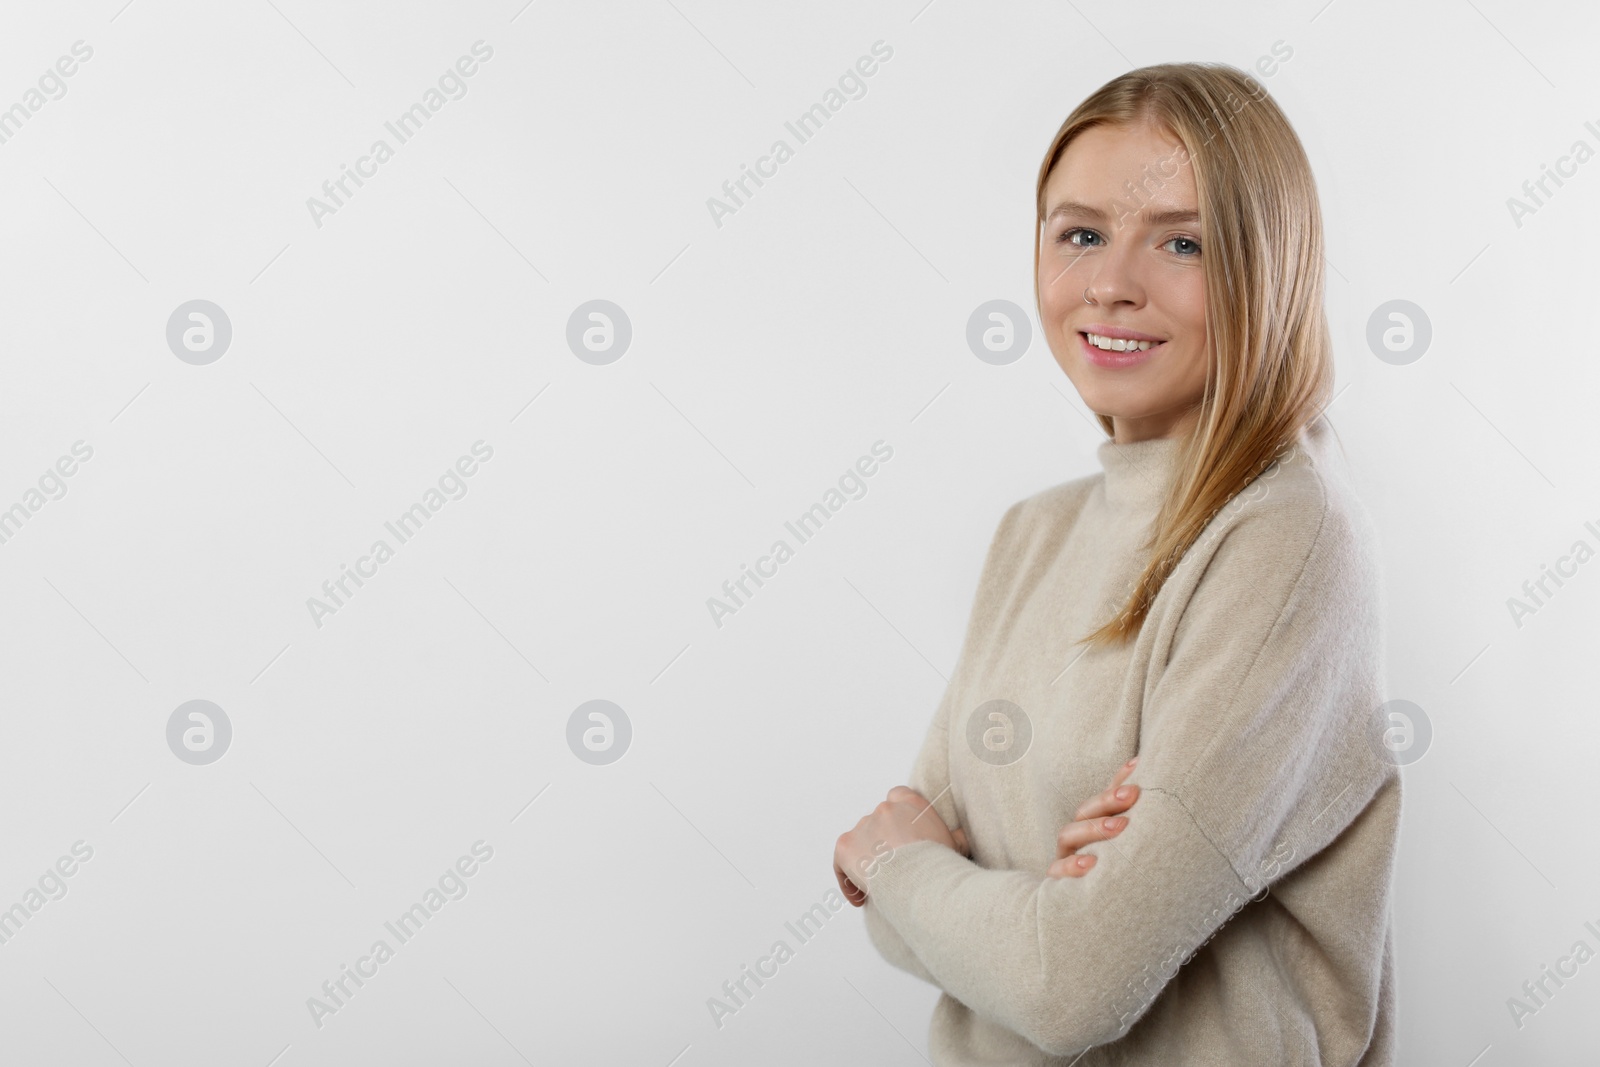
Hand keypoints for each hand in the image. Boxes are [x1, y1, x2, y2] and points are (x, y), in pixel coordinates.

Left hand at [834, 786, 966, 906]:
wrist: (922, 882)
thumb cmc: (942, 866)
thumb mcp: (956, 845)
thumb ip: (955, 835)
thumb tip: (962, 836)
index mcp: (911, 803)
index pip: (898, 796)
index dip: (897, 818)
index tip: (900, 838)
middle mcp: (885, 808)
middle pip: (877, 822)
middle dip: (881, 844)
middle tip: (891, 872)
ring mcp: (863, 825)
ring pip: (859, 842)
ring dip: (866, 862)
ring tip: (878, 889)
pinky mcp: (846, 845)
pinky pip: (840, 862)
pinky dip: (847, 880)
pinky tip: (860, 898)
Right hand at [1047, 757, 1140, 877]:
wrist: (1103, 927)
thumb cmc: (1117, 878)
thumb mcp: (1126, 847)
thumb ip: (1129, 811)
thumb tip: (1141, 767)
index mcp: (1091, 828)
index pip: (1100, 800)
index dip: (1115, 786)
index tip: (1138, 776)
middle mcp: (1076, 842)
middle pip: (1083, 813)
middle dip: (1107, 801)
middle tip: (1132, 795)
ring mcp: (1064, 862)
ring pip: (1068, 836)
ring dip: (1092, 829)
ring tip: (1118, 827)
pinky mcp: (1059, 887)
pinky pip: (1058, 874)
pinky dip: (1071, 868)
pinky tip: (1090, 864)